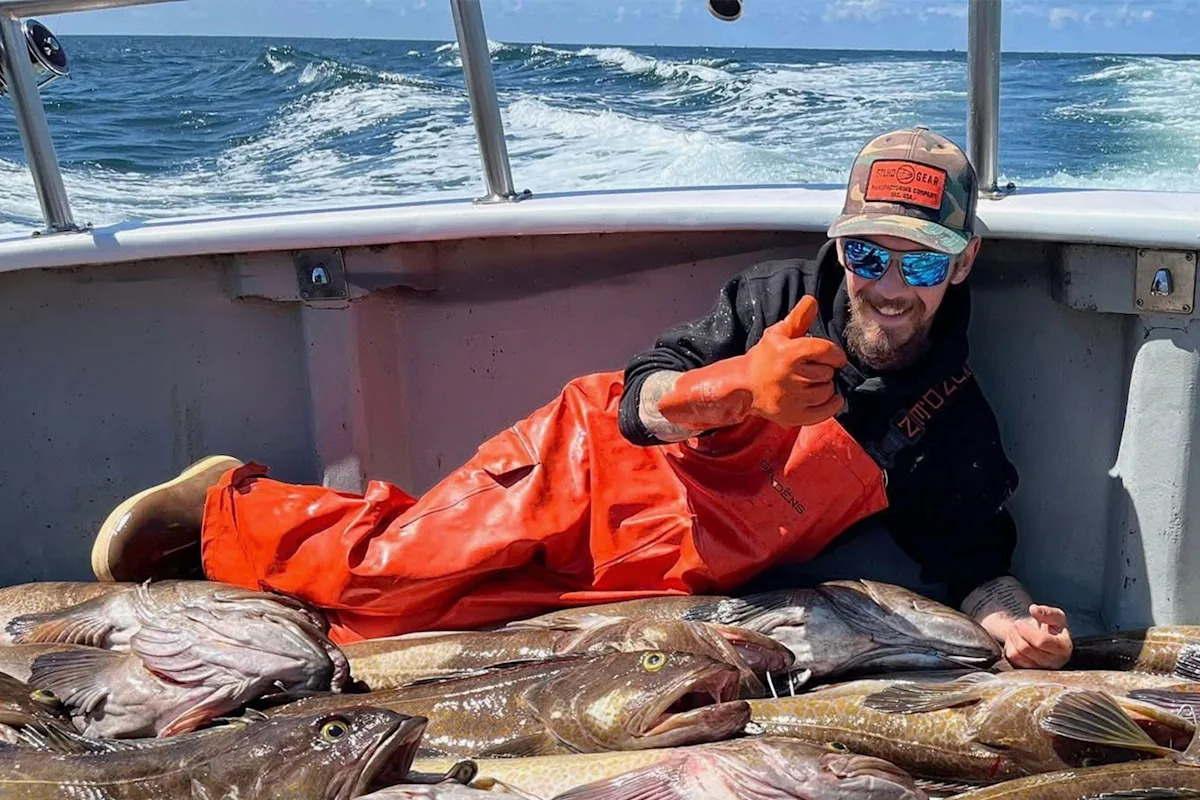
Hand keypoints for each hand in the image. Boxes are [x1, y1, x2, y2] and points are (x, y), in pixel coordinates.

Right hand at [743, 296, 847, 426]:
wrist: (743, 387)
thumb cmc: (763, 359)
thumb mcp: (777, 335)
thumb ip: (797, 318)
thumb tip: (813, 299)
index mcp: (789, 353)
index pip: (826, 351)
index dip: (835, 354)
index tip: (834, 357)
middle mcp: (792, 376)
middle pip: (829, 372)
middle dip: (824, 369)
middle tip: (811, 370)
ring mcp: (794, 399)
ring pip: (828, 390)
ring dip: (824, 386)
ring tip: (810, 383)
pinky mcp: (796, 416)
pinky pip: (827, 410)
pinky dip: (832, 404)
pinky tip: (827, 397)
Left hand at [1000, 605, 1073, 668]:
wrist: (1049, 641)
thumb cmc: (1055, 630)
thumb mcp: (1057, 617)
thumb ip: (1047, 612)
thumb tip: (1034, 609)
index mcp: (1063, 648)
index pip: (1041, 641)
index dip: (1027, 630)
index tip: (1020, 623)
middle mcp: (1053, 662)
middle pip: (1026, 649)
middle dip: (1016, 633)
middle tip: (1016, 624)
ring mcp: (1040, 669)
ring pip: (1017, 655)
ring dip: (1012, 639)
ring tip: (1015, 631)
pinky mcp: (1028, 671)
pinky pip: (1012, 659)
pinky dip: (1010, 647)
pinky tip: (1015, 641)